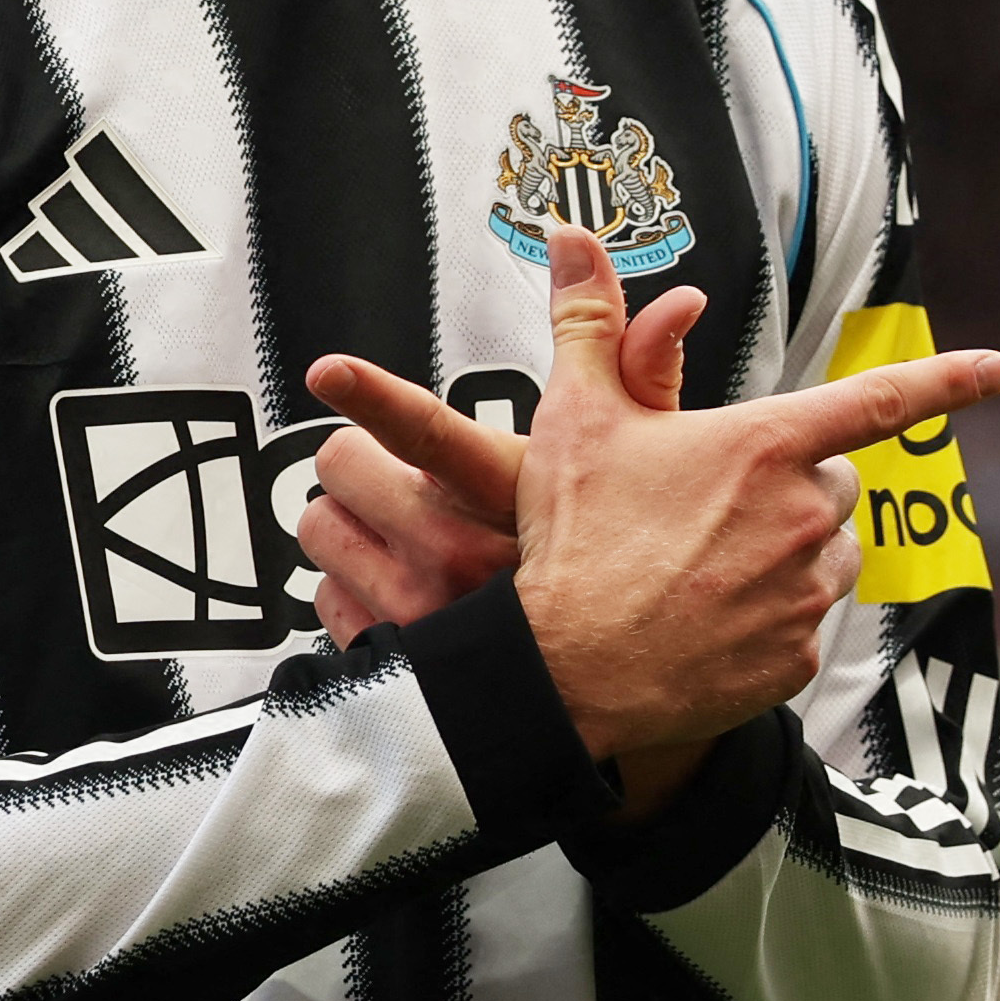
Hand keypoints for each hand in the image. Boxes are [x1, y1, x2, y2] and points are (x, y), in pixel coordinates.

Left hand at [295, 276, 706, 643]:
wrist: (607, 699)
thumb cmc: (621, 570)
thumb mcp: (641, 468)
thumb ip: (638, 367)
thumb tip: (680, 301)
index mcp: (516, 497)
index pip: (435, 436)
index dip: (375, 398)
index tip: (329, 372)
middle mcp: (463, 557)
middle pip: (344, 465)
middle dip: (361, 463)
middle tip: (401, 478)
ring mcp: (422, 617)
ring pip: (319, 532)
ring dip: (351, 529)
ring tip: (406, 541)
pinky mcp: (389, 660)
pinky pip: (322, 602)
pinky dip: (352, 593)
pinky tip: (404, 597)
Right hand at [309, 222, 999, 783]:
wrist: (566, 671)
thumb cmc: (574, 536)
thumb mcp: (576, 416)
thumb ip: (589, 320)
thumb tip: (568, 234)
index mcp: (765, 447)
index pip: (879, 401)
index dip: (947, 380)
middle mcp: (804, 516)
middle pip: (834, 482)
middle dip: (793, 485)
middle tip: (713, 505)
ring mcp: (807, 591)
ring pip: (829, 553)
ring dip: (792, 550)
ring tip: (708, 564)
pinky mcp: (798, 658)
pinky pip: (806, 621)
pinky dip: (770, 617)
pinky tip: (707, 621)